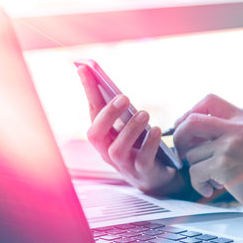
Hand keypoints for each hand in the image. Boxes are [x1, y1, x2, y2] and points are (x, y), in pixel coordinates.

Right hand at [78, 66, 176, 191]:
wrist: (157, 175)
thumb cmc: (139, 145)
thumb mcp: (127, 124)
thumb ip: (118, 106)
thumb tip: (105, 79)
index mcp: (103, 135)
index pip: (91, 111)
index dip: (87, 89)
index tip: (85, 67)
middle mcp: (107, 151)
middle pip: (96, 135)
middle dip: (108, 114)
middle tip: (124, 97)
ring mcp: (124, 164)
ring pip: (117, 150)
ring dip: (130, 129)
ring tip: (144, 114)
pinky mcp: (142, 172)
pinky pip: (143, 159)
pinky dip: (150, 143)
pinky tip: (156, 130)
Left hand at [173, 94, 242, 212]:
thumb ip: (224, 129)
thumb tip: (185, 127)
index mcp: (242, 118)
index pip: (209, 100)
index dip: (190, 112)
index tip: (185, 126)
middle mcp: (236, 128)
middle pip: (191, 121)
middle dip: (179, 137)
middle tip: (182, 152)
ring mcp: (229, 146)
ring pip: (191, 154)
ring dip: (196, 168)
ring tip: (212, 177)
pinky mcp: (223, 165)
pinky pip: (195, 173)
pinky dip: (198, 183)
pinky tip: (210, 188)